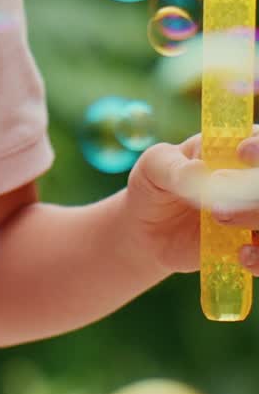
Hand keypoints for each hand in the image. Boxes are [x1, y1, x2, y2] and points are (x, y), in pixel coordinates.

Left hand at [123, 125, 258, 275]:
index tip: (242, 152)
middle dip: (254, 190)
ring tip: (218, 221)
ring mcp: (252, 212)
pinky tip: (240, 255)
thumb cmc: (154, 185)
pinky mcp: (251, 243)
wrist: (147, 231)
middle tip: (219, 202)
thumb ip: (175, 167)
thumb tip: (200, 170)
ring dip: (255, 218)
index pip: (258, 138)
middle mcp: (248, 178)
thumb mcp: (154, 167)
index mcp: (230, 147)